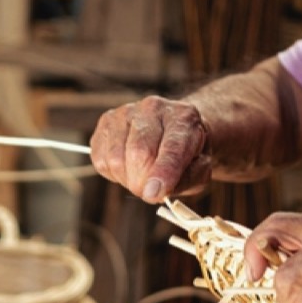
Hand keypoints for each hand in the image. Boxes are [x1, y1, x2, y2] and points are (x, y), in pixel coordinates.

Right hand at [90, 95, 214, 202]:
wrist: (175, 128)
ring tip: (141, 177)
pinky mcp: (106, 121)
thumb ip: (185, 180)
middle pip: (139, 152)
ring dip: (127, 179)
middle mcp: (154, 108)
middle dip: (142, 182)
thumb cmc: (190, 152)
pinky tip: (127, 167)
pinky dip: (112, 173)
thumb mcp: (201, 169)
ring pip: (116, 157)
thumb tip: (154, 192)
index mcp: (184, 118)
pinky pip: (100, 158)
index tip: (153, 194)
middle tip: (149, 193)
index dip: (162, 173)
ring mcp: (127, 111)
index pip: (172, 147)